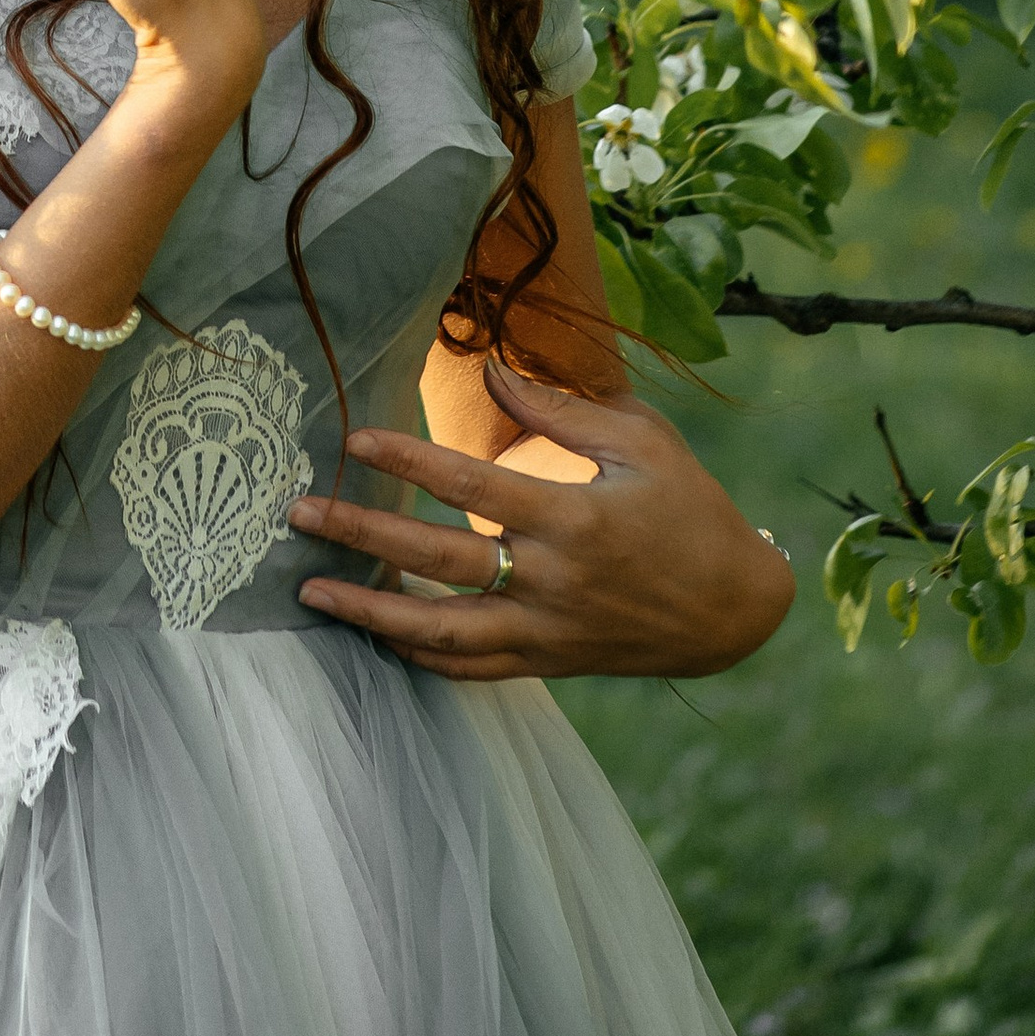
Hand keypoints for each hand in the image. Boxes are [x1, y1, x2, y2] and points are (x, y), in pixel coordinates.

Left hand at [288, 361, 795, 681]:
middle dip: (362, 539)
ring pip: (443, 633)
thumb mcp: (643, 443)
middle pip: (437, 563)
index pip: (471, 487)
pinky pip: (473, 669)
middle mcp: (551, 582)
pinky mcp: (550, 662)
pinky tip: (378, 638)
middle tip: (298, 517)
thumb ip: (562, 408)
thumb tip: (491, 366)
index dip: (408, 461)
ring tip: (312, 594)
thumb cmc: (692, 511)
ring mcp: (547, 631)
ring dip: (372, 615)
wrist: (736, 611)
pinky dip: (421, 658)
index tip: (353, 440)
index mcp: (574, 520)